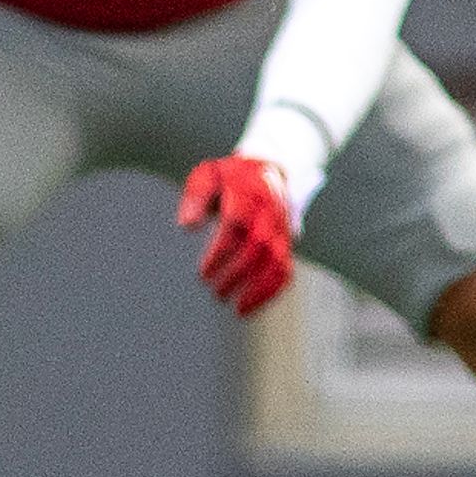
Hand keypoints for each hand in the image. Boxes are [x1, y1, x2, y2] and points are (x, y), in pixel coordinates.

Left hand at [177, 155, 298, 318]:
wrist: (269, 166)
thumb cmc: (228, 176)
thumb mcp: (207, 175)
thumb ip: (195, 198)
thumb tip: (187, 226)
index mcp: (248, 191)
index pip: (237, 225)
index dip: (222, 252)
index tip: (204, 273)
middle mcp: (270, 211)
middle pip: (259, 247)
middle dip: (238, 274)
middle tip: (216, 293)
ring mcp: (282, 228)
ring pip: (278, 262)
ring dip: (259, 289)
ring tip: (237, 309)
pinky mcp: (287, 242)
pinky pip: (286, 269)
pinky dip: (272, 291)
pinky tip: (251, 306)